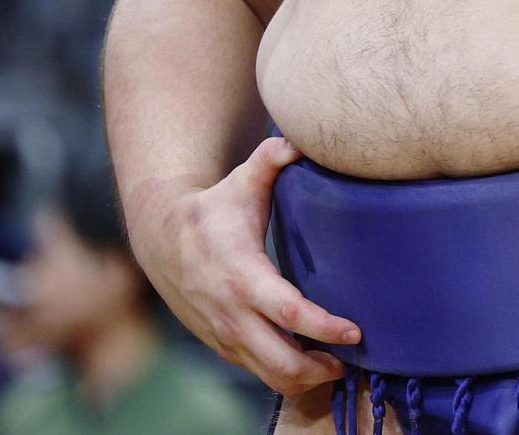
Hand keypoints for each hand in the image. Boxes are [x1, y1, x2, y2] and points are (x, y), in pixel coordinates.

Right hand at [137, 136, 358, 396]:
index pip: (290, 313)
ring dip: (306, 378)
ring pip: (270, 376)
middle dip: (321, 368)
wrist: (163, 240)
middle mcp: (233, 313)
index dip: (325, 327)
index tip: (356, 330)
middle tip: (352, 357)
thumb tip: (300, 140)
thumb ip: (271, 157)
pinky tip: (308, 362)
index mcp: (243, 274)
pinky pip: (257, 372)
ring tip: (336, 365)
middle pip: (282, 361)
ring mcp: (226, 334)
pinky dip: (284, 375)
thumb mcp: (241, 179)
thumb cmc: (214, 207)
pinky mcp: (223, 344)